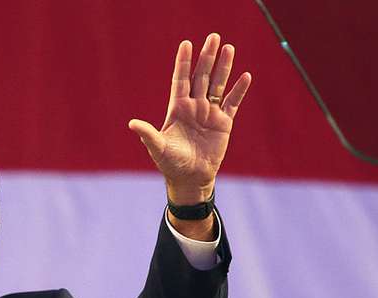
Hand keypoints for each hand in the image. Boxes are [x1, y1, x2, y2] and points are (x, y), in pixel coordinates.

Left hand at [129, 33, 251, 204]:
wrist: (190, 179)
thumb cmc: (171, 164)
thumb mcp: (158, 148)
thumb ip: (148, 134)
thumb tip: (132, 123)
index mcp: (178, 108)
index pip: (180, 79)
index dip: (183, 62)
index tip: (186, 44)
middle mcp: (194, 107)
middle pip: (201, 76)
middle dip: (207, 57)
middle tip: (213, 37)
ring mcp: (209, 113)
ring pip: (218, 85)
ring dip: (224, 67)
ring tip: (229, 48)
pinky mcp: (223, 123)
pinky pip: (233, 103)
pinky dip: (239, 90)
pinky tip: (245, 76)